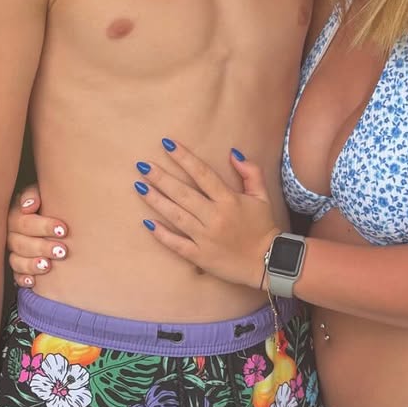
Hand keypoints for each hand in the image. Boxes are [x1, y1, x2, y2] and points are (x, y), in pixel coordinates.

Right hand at [6, 185, 68, 289]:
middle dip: (41, 247)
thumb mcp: (42, 191)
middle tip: (62, 250)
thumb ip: (34, 194)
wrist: (53, 214)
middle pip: (19, 243)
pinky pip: (16, 275)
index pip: (24, 222)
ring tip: (49, 266)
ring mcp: (13, 251)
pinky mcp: (17, 266)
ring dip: (32, 264)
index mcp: (15, 214)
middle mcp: (11, 234)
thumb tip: (29, 205)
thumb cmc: (47, 201)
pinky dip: (24, 279)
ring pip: (16, 260)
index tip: (63, 229)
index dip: (43, 226)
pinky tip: (33, 281)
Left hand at [135, 140, 278, 288]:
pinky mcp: (199, 256)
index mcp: (229, 200)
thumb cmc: (263, 227)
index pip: (202, 174)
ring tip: (139, 186)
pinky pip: (176, 244)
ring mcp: (205, 237)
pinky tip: (147, 222)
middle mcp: (214, 217)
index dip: (184, 158)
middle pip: (183, 193)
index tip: (167, 144)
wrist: (268, 262)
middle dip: (161, 178)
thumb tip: (233, 153)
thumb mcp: (262, 196)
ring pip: (176, 216)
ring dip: (156, 200)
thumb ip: (250, 172)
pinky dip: (162, 234)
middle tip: (142, 165)